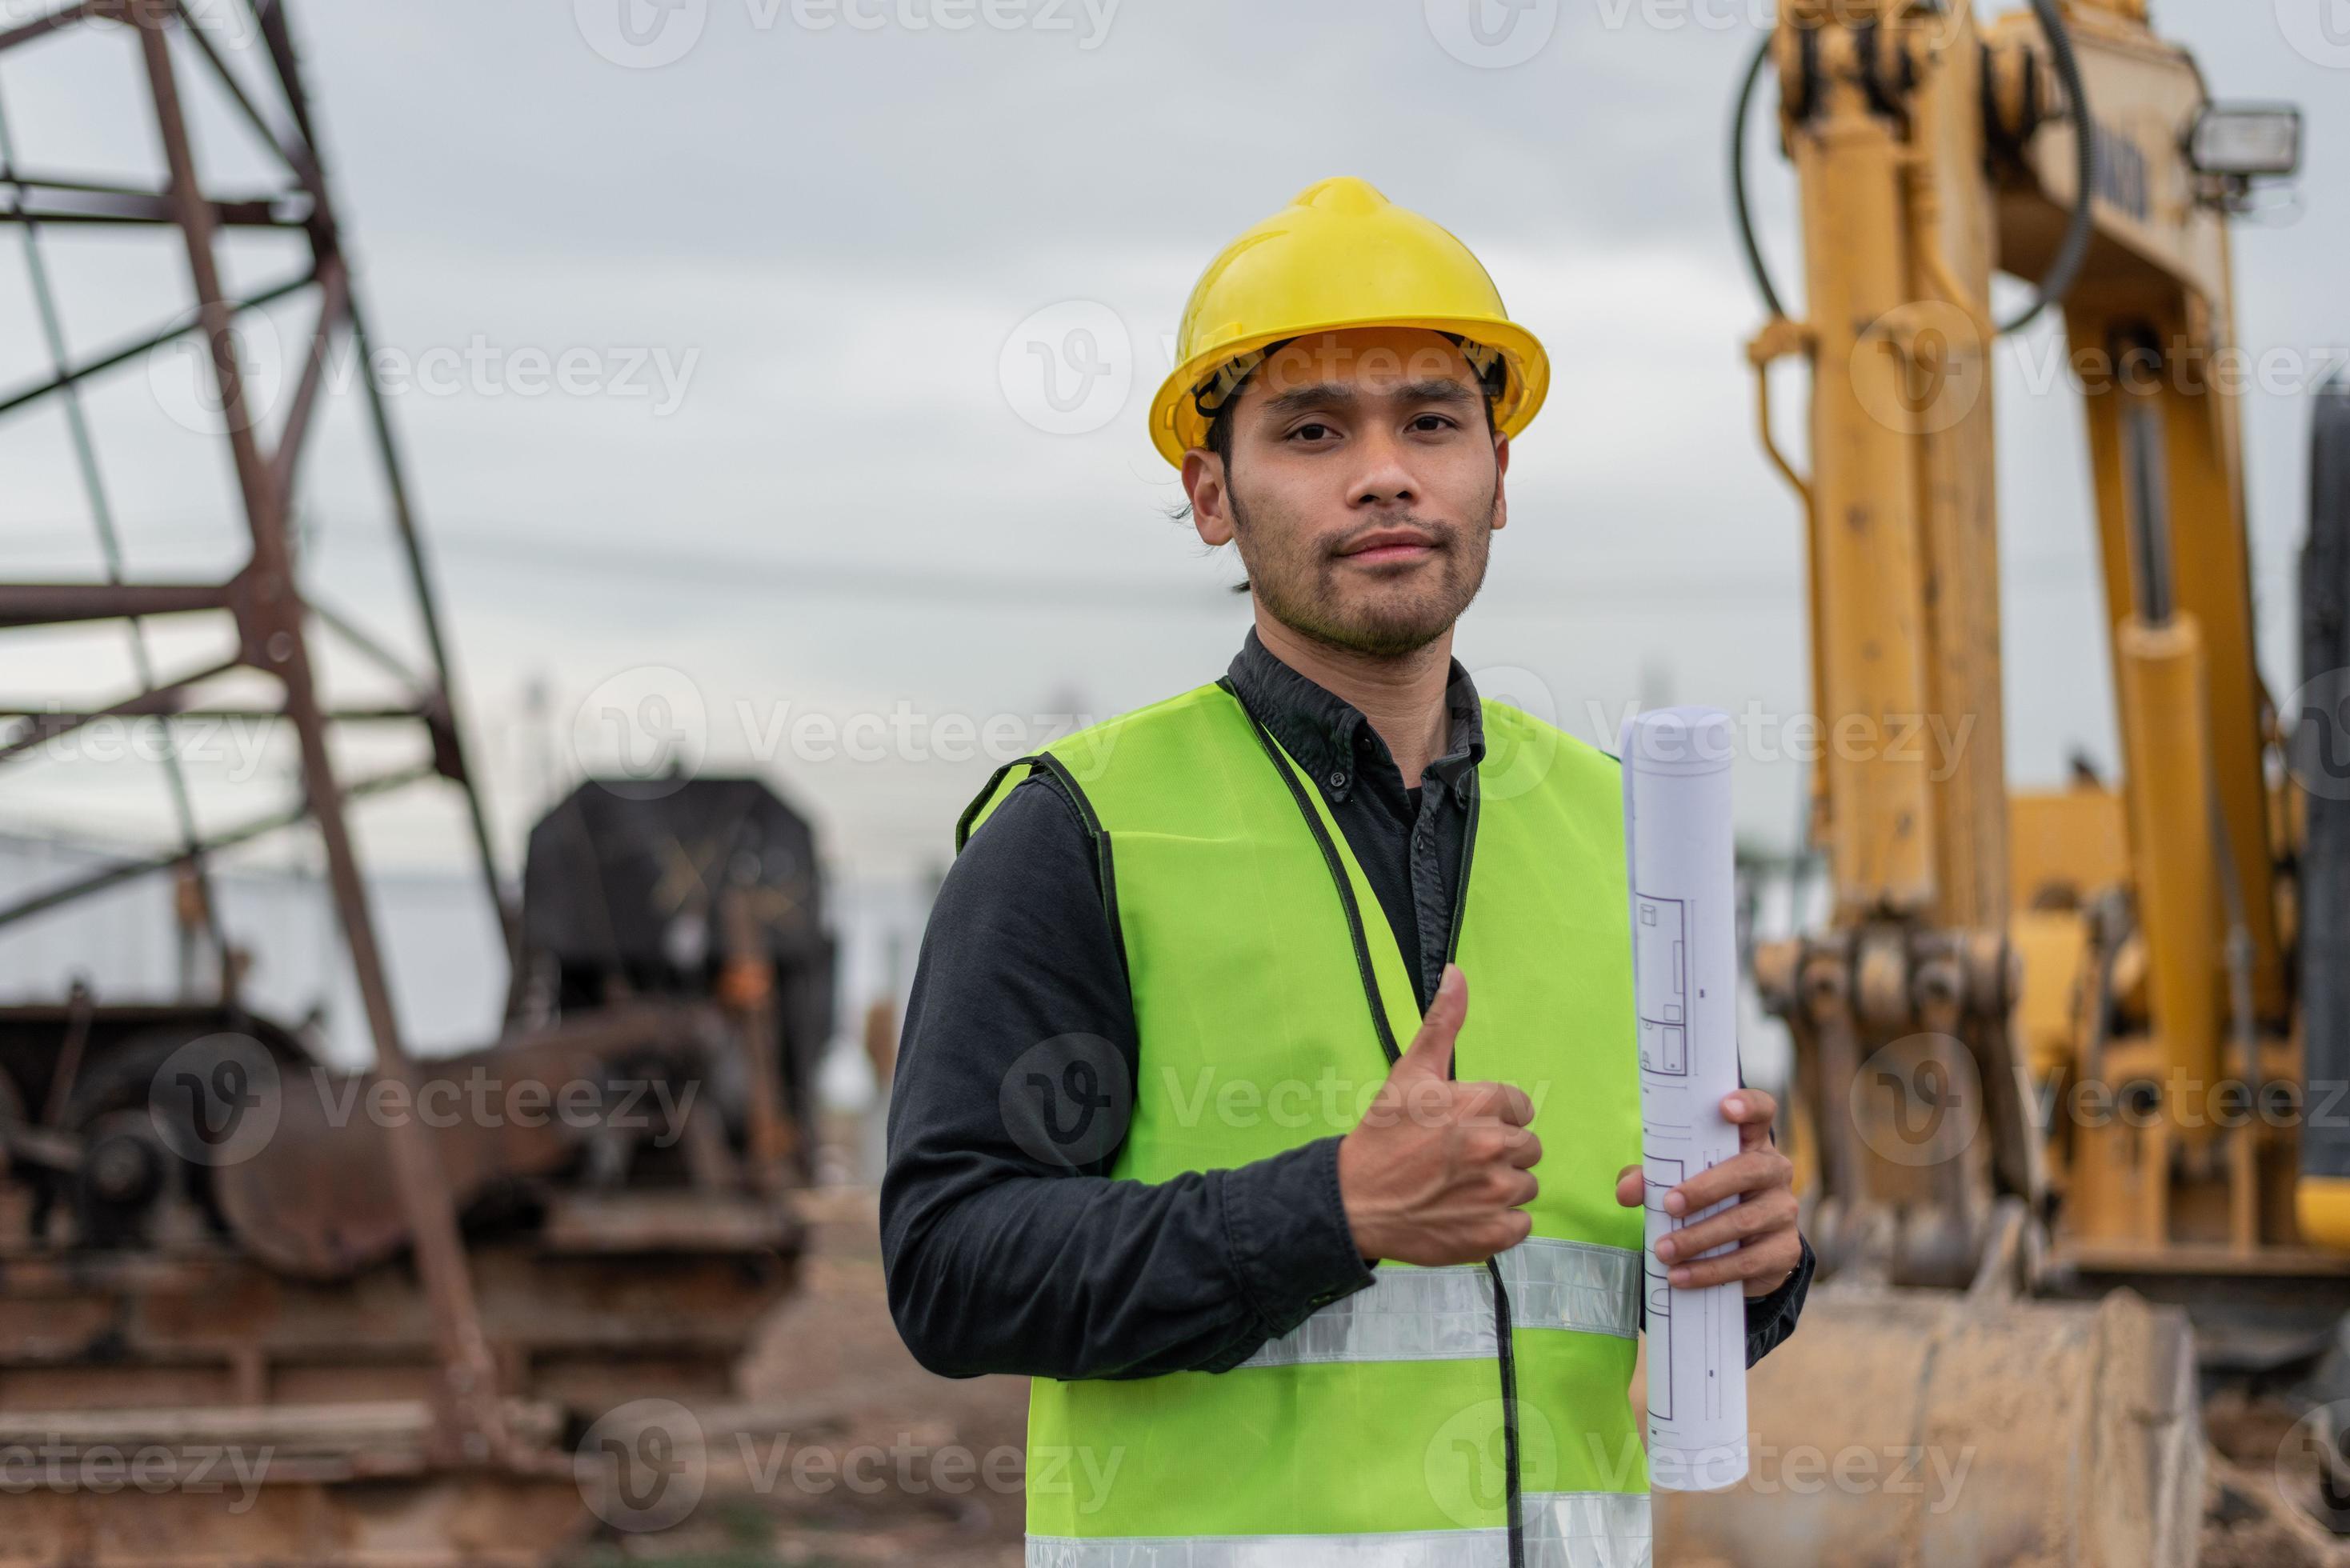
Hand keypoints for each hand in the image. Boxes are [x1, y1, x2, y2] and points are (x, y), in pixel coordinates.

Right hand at [1338, 964, 1541, 1266]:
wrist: (1354, 1202)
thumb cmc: (1381, 1137)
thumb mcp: (1408, 1073)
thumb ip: (1441, 1024)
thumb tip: (1458, 974)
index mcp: (1478, 1104)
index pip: (1520, 1106)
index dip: (1495, 1115)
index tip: (1466, 1126)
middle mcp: (1494, 1147)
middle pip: (1528, 1147)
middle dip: (1501, 1151)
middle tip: (1460, 1158)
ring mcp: (1495, 1194)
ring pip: (1525, 1186)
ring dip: (1500, 1187)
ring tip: (1461, 1187)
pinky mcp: (1493, 1234)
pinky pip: (1521, 1224)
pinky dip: (1499, 1222)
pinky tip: (1467, 1213)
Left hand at [1612, 1088, 1800, 1297]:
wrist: (1738, 1252)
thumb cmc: (1702, 1201)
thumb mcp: (1673, 1182)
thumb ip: (1647, 1179)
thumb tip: (1627, 1192)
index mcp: (1750, 1143)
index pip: (1761, 1112)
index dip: (1748, 1105)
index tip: (1725, 1108)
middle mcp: (1775, 1171)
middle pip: (1750, 1170)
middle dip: (1707, 1188)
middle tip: (1669, 1205)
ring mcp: (1784, 1211)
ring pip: (1746, 1221)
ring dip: (1700, 1237)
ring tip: (1664, 1251)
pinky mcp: (1784, 1250)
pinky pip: (1748, 1261)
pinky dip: (1710, 1270)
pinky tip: (1681, 1277)